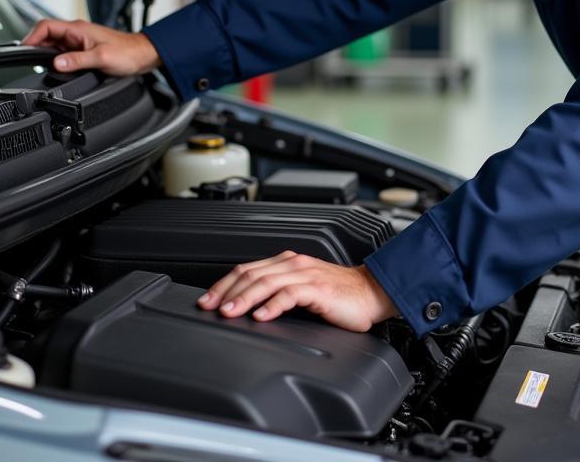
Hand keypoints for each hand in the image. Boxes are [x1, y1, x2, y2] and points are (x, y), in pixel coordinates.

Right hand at [23, 19, 160, 75]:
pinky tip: (56, 69)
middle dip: (35, 47)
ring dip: (45, 54)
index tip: (23, 50)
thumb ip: (78, 60)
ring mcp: (79, 41)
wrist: (143, 55)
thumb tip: (56, 63)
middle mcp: (77, 33)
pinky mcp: (83, 50)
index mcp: (78, 29)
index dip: (31, 37)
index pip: (46, 26)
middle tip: (29, 63)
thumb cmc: (128, 53)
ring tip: (40, 67)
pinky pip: (63, 52)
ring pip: (53, 44)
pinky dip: (56, 59)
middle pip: (46, 35)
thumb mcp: (101, 58)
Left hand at [197, 252, 397, 331]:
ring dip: (245, 298)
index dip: (224, 284)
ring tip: (230, 312)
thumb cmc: (339, 295)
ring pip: (267, 282)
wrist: (372, 293)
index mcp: (287, 262)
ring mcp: (306, 274)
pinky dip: (273, 305)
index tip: (207, 301)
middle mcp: (293, 264)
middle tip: (210, 308)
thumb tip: (247, 309)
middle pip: (252, 273)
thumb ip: (278, 293)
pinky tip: (262, 317)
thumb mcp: (302, 290)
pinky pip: (291, 294)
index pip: (247, 269)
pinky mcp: (318, 288)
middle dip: (227, 291)